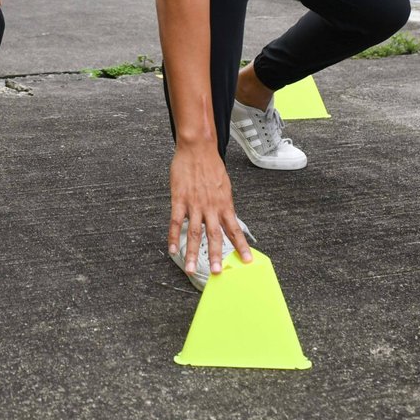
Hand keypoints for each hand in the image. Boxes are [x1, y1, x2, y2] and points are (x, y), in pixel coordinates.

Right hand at [169, 142, 251, 278]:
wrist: (198, 148)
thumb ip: (224, 205)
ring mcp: (195, 204)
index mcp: (224, 204)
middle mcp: (211, 207)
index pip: (235, 229)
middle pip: (215, 235)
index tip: (247, 261)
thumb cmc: (211, 165)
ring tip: (190, 268)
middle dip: (216, 255)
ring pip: (194, 233)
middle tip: (216, 272)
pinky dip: (173, 237)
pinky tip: (173, 250)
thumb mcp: (224, 186)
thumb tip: (227, 220)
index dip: (242, 246)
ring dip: (192, 252)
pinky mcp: (179, 199)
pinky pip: (175, 222)